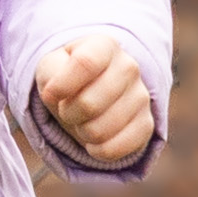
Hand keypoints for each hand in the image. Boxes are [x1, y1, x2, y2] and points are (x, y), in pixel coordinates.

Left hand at [34, 28, 158, 169]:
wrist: (92, 91)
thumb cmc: (67, 76)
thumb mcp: (52, 67)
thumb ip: (51, 73)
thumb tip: (53, 94)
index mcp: (104, 46)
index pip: (86, 63)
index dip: (62, 85)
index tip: (50, 94)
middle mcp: (129, 67)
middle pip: (89, 104)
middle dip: (69, 113)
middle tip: (68, 109)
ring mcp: (141, 97)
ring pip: (100, 130)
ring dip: (83, 132)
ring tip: (84, 121)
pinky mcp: (147, 125)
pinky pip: (118, 148)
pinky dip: (98, 151)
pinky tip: (95, 141)